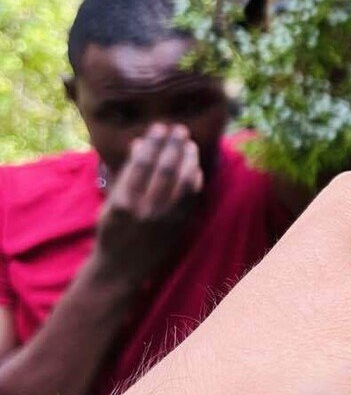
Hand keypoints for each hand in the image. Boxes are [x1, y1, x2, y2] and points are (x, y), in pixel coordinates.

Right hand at [94, 124, 203, 288]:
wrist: (122, 267)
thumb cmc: (112, 230)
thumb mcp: (111, 202)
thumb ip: (126, 173)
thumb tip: (139, 143)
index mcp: (124, 202)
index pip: (142, 164)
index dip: (153, 143)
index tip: (159, 127)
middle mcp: (146, 210)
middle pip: (165, 169)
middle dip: (173, 145)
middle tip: (178, 129)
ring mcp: (166, 219)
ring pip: (183, 182)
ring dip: (188, 159)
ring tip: (189, 143)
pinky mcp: (179, 226)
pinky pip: (192, 198)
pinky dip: (195, 180)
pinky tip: (195, 166)